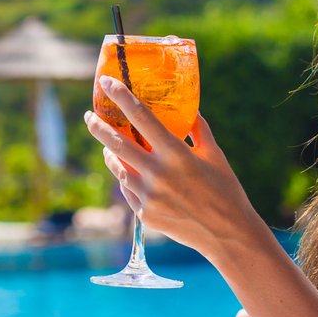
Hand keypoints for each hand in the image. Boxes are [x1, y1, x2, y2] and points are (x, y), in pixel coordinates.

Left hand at [83, 75, 263, 258]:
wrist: (228, 234)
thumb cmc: (226, 190)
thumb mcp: (215, 154)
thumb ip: (198, 129)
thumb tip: (189, 107)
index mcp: (176, 153)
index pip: (141, 117)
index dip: (121, 96)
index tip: (106, 82)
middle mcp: (158, 173)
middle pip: (116, 143)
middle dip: (98, 126)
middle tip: (89, 116)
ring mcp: (149, 196)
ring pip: (118, 169)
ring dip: (110, 154)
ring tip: (108, 145)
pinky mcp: (145, 215)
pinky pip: (128, 191)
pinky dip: (127, 179)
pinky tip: (130, 173)